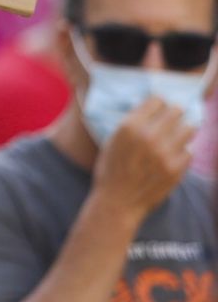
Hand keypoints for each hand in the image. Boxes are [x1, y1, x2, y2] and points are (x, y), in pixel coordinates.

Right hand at [94, 97, 194, 217]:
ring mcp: (165, 153)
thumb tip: (152, 107)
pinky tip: (173, 155)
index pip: (157, 100)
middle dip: (174, 113)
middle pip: (176, 111)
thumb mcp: (113, 139)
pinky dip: (182, 152)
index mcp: (129, 126)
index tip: (159, 107)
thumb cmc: (112, 168)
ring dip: (183, 130)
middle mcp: (149, 136)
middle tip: (172, 118)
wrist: (117, 201)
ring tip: (177, 135)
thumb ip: (131, 122)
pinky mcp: (176, 169)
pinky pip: (189, 151)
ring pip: (189, 129)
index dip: (159, 103)